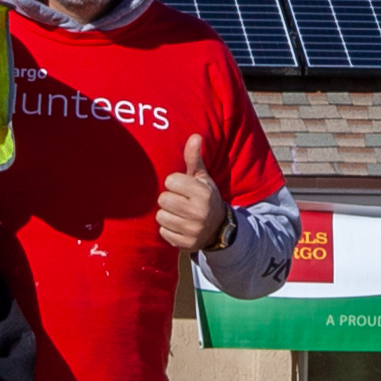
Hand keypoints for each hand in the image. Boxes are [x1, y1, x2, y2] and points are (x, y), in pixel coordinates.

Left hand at [155, 135, 230, 254]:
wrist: (219, 228)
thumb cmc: (205, 197)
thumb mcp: (202, 178)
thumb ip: (194, 158)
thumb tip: (195, 136)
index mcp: (204, 193)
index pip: (170, 181)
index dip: (175, 183)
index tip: (183, 187)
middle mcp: (199, 212)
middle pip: (163, 199)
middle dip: (169, 199)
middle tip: (179, 201)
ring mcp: (193, 230)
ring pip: (161, 216)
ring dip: (167, 214)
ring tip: (178, 213)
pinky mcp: (185, 244)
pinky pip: (163, 233)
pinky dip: (168, 229)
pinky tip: (178, 226)